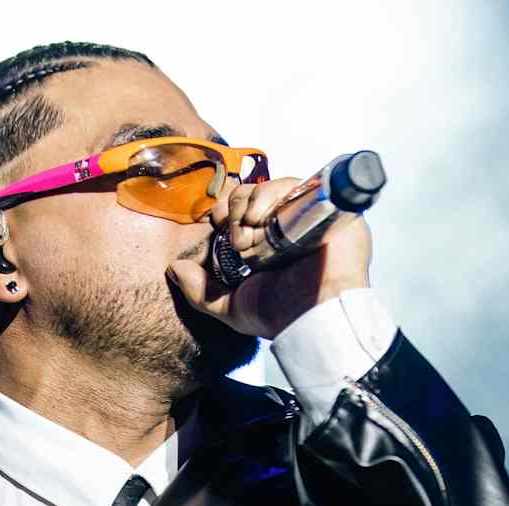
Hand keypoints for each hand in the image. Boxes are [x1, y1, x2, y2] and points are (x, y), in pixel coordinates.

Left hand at [166, 176, 372, 338]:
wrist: (313, 318)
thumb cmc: (280, 314)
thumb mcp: (230, 305)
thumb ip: (200, 291)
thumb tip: (175, 269)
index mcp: (269, 242)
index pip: (243, 208)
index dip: (226, 209)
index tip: (217, 222)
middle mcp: (290, 225)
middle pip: (255, 194)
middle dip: (236, 209)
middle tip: (236, 237)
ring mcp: (311, 214)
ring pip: (274, 187)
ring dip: (252, 204)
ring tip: (249, 231)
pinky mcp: (332, 207)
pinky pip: (298, 185)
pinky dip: (274, 196)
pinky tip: (264, 221)